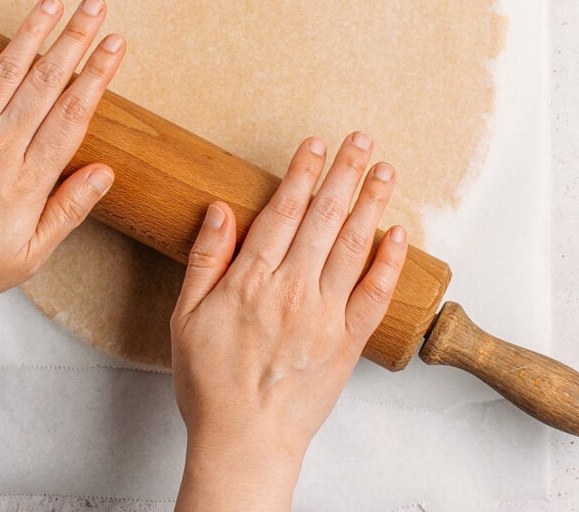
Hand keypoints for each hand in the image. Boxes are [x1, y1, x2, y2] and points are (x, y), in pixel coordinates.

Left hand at [0, 0, 124, 346]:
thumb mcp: (27, 257)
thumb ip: (67, 211)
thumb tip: (104, 175)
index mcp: (27, 179)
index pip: (72, 115)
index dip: (97, 75)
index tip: (115, 45)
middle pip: (45, 84)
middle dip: (74, 40)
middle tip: (95, 8)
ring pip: (4, 74)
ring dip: (31, 34)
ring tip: (52, 3)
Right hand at [171, 133, 407, 510]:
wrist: (244, 442)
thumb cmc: (211, 382)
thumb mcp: (186, 317)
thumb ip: (206, 260)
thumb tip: (220, 211)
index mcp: (253, 280)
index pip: (283, 212)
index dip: (302, 173)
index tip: (316, 145)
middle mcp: (294, 290)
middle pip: (324, 219)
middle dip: (344, 174)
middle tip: (361, 140)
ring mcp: (325, 316)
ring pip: (352, 247)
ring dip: (371, 204)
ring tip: (385, 170)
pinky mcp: (348, 343)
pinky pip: (374, 296)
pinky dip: (388, 264)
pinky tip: (398, 234)